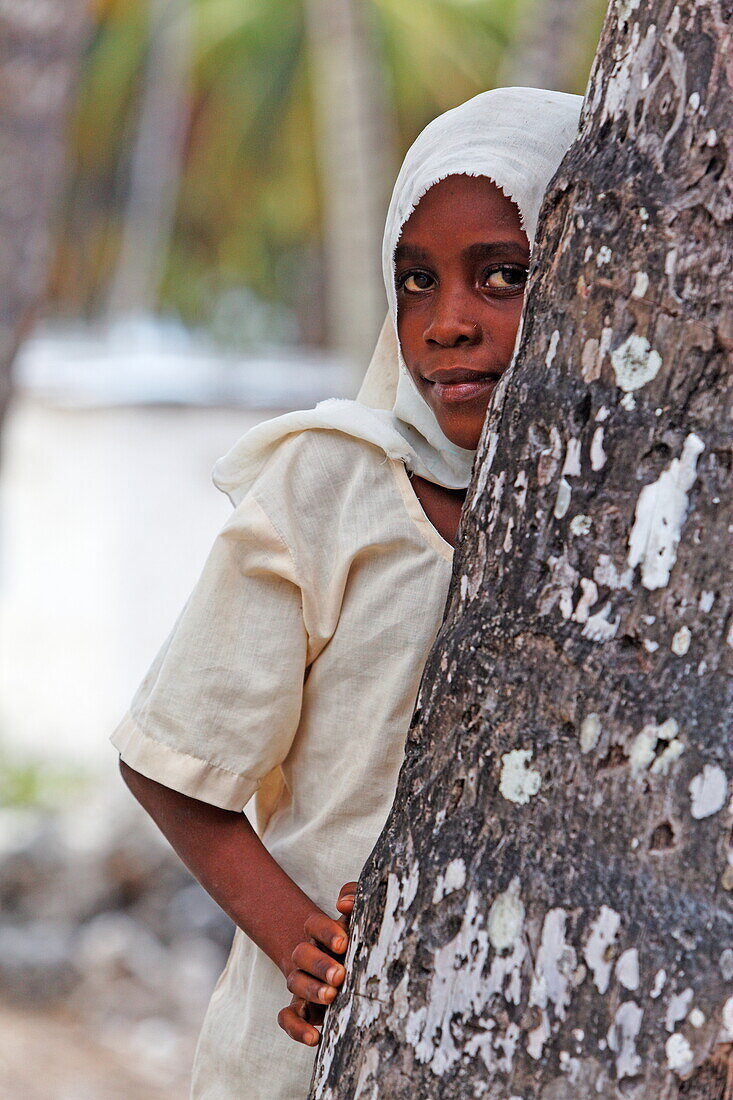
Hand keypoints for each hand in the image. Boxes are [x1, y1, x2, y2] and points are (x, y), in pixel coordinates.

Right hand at [278, 881, 357, 1046]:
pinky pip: (287, 1017)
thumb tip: (343, 903)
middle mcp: (306, 955)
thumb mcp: (356, 916)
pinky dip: (296, 1029)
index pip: (315, 925)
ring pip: (295, 983)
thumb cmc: (352, 937)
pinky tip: (314, 1038)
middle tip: (340, 975)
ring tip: (332, 996)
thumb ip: (353, 897)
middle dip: (320, 965)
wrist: (339, 962)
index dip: (326, 932)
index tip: (343, 942)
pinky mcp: (301, 1007)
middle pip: (301, 954)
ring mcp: (301, 981)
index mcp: (318, 931)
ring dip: (312, 990)